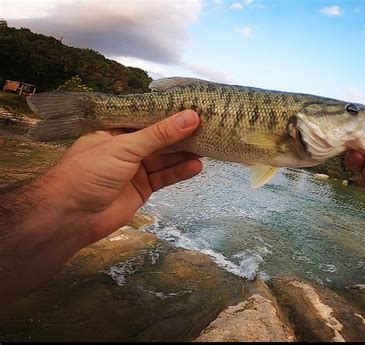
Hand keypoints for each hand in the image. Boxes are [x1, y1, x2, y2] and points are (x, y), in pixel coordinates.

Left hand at [42, 109, 201, 242]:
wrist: (72, 216)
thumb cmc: (90, 172)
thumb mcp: (125, 147)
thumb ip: (159, 134)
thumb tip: (191, 117)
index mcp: (116, 130)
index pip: (148, 118)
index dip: (170, 114)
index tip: (195, 107)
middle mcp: (127, 147)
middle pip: (160, 138)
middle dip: (182, 133)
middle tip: (209, 126)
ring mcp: (136, 169)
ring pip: (165, 158)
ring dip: (184, 153)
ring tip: (209, 144)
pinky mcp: (143, 188)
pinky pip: (165, 177)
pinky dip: (180, 172)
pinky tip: (196, 166)